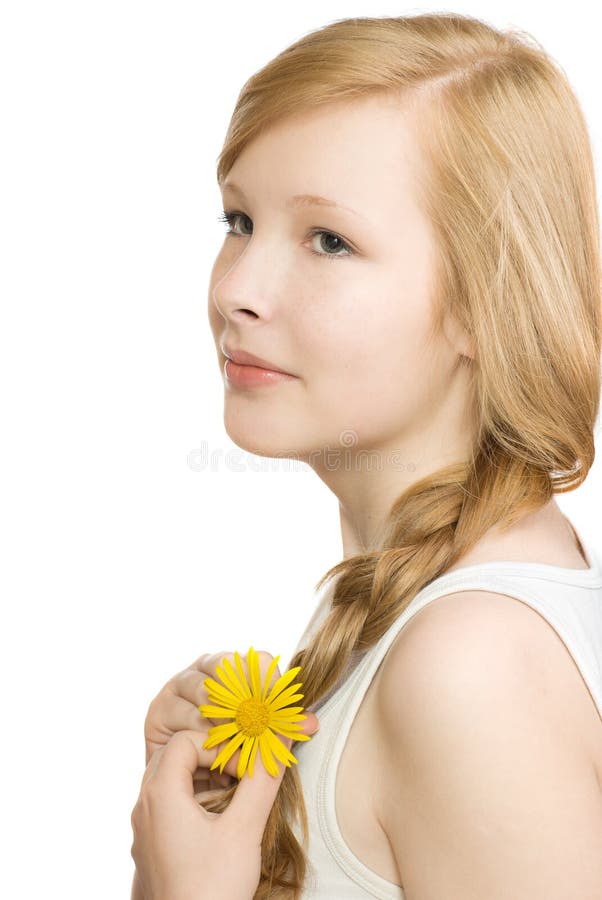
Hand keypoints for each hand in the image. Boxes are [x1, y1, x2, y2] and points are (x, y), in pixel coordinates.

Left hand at [132, 650, 319, 899]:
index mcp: (160, 795)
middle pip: (174, 756)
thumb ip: (262, 778)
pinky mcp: (152, 850)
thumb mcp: (244, 829)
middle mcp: (144, 808)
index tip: (243, 767)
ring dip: (203, 780)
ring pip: (170, 781)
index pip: (186, 740)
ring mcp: (145, 830)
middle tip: (240, 774)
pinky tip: (220, 824)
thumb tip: (282, 739)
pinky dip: (194, 802)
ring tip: (234, 798)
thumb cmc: (212, 889)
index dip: (218, 746)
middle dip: (210, 758)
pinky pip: (168, 808)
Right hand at [143, 649, 319, 794]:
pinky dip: (201, 742)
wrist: (189, 795)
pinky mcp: (157, 712)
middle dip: (246, 704)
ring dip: (225, 728)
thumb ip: (281, 728)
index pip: (255, 661)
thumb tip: (311, 723)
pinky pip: (182, 721)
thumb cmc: (229, 760)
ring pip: (205, 697)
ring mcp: (176, 688)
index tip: (282, 704)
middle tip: (260, 730)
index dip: (271, 681)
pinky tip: (217, 763)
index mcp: (231, 669)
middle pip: (226, 673)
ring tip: (242, 756)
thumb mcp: (258, 741)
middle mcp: (202, 672)